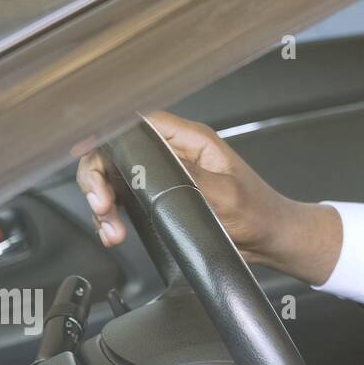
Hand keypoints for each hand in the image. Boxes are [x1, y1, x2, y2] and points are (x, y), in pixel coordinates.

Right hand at [75, 110, 342, 284]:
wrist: (271, 240)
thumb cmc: (259, 213)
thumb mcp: (224, 194)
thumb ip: (186, 176)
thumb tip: (148, 162)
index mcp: (191, 140)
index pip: (137, 123)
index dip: (107, 136)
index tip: (92, 159)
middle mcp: (174, 153)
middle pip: (116, 151)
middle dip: (99, 177)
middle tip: (102, 205)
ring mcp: (164, 176)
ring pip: (115, 178)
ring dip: (103, 203)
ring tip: (111, 229)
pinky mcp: (160, 199)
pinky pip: (124, 201)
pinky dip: (112, 218)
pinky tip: (114, 234)